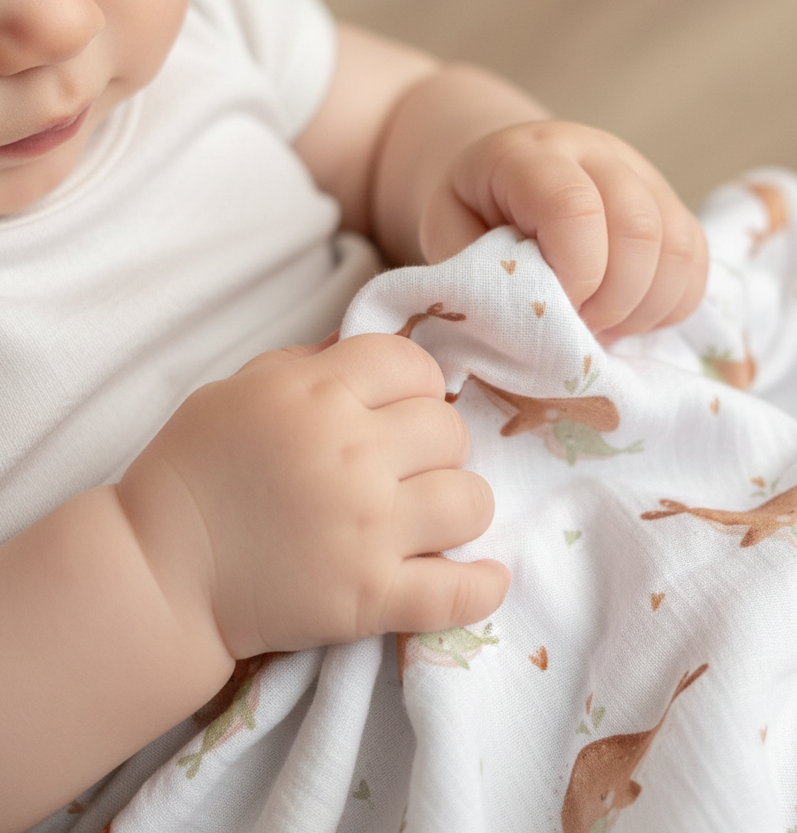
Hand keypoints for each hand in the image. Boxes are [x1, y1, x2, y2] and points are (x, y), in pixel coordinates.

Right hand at [117, 333, 508, 659]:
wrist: (157, 572)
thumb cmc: (196, 469)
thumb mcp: (244, 387)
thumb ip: (315, 363)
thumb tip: (377, 350)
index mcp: (318, 395)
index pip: (414, 364)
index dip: (417, 383)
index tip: (403, 407)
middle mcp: (353, 455)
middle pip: (451, 429)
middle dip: (436, 443)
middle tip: (407, 465)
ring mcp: (368, 530)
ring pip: (472, 501)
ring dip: (458, 505)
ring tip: (431, 516)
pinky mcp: (370, 598)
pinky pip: (457, 594)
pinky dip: (481, 588)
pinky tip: (485, 577)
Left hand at [418, 120, 707, 341]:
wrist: (501, 175)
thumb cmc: (470, 211)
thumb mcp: (447, 236)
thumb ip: (475, 273)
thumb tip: (526, 326)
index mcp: (532, 155)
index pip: (574, 207)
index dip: (573, 274)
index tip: (554, 311)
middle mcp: (598, 155)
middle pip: (640, 229)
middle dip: (611, 301)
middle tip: (576, 328)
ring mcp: (644, 176)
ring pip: (677, 248)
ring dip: (643, 309)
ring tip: (599, 327)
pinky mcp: (672, 206)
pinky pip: (696, 263)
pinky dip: (669, 305)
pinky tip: (627, 318)